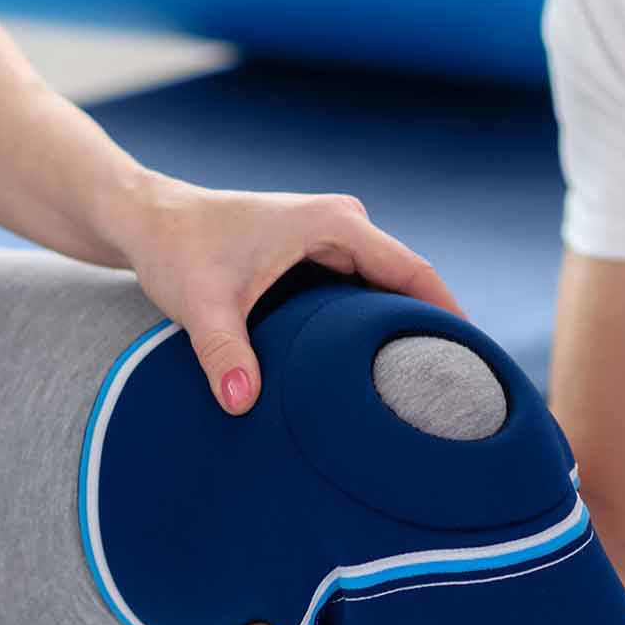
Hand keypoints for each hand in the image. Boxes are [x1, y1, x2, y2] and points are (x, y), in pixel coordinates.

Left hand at [108, 173, 461, 415]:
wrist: (147, 220)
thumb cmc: (176, 250)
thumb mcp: (200, 305)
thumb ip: (223, 353)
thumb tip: (241, 404)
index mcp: (334, 224)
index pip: (414, 272)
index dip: (450, 316)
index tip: (477, 360)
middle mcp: (343, 225)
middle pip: (409, 284)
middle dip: (433, 330)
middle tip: (460, 389)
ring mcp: (332, 239)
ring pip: (386, 290)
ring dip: (403, 330)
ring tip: (430, 386)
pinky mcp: (316, 255)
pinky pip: (362, 293)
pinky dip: (374, 325)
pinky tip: (381, 368)